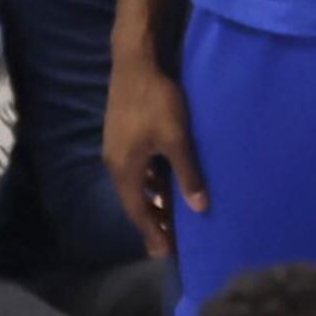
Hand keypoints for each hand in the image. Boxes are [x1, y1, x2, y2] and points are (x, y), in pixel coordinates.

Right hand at [103, 58, 203, 258]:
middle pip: (134, 201)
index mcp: (125, 169)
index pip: (139, 212)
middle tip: (169, 242)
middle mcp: (115, 163)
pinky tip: (165, 183)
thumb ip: (189, 175)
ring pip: (136, 185)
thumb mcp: (177, 140)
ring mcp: (116, 148)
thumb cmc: (157, 101)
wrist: (135, 62)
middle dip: (152, 221)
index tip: (164, 254)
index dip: (153, 233)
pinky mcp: (121, 135)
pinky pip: (136, 170)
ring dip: (152, 201)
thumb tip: (200, 208)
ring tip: (170, 216)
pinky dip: (151, 182)